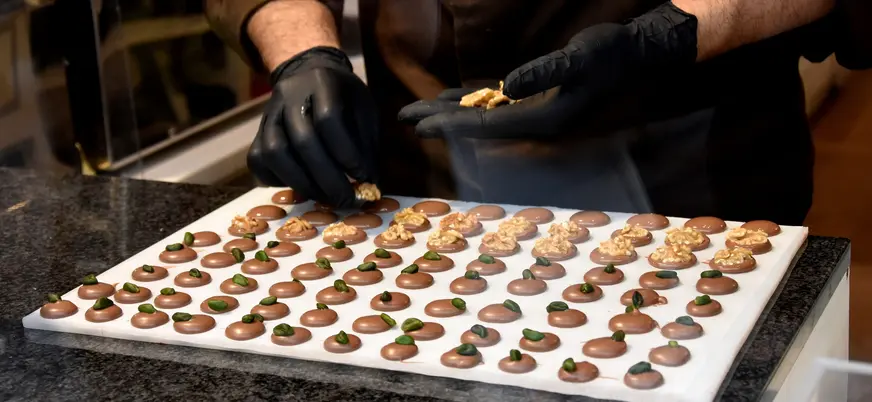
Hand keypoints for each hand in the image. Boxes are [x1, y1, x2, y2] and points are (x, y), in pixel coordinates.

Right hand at [249, 47, 378, 207]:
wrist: (307, 75)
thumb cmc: (343, 98)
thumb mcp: (363, 110)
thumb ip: (367, 144)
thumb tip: (369, 183)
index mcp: (322, 82)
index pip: (329, 118)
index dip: (346, 152)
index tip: (363, 176)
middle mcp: (288, 95)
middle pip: (302, 140)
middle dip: (327, 178)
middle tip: (347, 199)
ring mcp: (268, 114)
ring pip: (275, 153)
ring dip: (303, 183)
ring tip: (326, 198)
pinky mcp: (256, 133)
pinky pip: (260, 161)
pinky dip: (280, 180)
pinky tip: (303, 187)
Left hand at [398, 2, 697, 138]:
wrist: (632, 54)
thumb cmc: (608, 55)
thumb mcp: (578, 59)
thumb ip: (544, 72)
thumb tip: (507, 86)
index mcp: (541, 120)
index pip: (485, 127)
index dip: (448, 125)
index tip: (418, 123)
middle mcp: (533, 123)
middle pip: (475, 127)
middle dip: (438, 122)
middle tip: (402, 118)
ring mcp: (533, 113)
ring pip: (481, 117)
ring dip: (448, 113)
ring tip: (416, 110)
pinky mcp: (534, 100)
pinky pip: (494, 106)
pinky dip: (469, 102)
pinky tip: (449, 98)